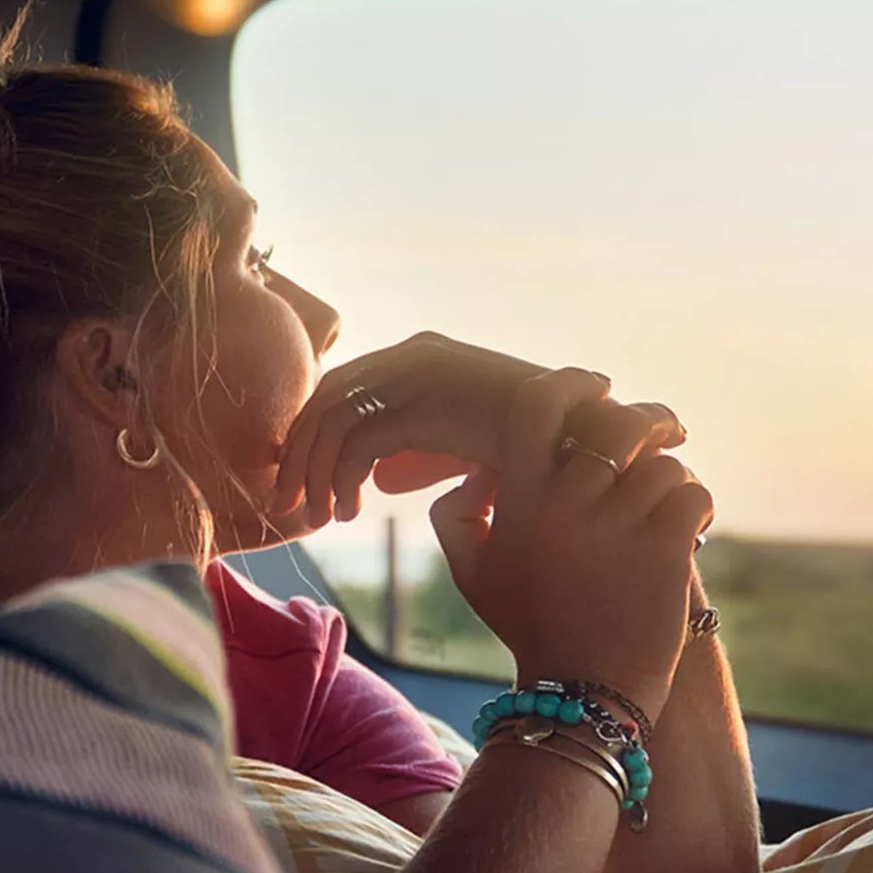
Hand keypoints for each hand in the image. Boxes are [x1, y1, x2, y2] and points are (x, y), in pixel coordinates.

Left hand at [272, 332, 685, 527]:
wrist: (583, 440)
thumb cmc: (534, 449)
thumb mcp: (468, 440)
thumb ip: (422, 447)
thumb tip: (383, 475)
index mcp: (422, 353)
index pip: (346, 385)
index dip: (315, 432)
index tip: (306, 478)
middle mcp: (413, 354)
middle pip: (327, 399)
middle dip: (300, 454)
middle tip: (288, 504)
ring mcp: (417, 375)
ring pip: (332, 422)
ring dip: (314, 474)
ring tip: (319, 519)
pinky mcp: (422, 405)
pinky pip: (356, 445)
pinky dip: (341, 481)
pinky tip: (349, 514)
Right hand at [430, 368, 712, 713]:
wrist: (583, 693)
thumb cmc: (532, 628)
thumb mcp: (474, 574)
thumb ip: (457, 516)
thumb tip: (477, 472)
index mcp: (520, 499)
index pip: (538, 405)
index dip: (571, 383)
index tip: (596, 387)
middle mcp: (565, 503)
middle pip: (614, 423)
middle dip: (647, 421)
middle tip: (665, 431)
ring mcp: (616, 524)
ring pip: (660, 463)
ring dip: (670, 480)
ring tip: (666, 511)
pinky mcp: (664, 548)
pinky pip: (692, 493)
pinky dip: (699, 508)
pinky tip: (692, 531)